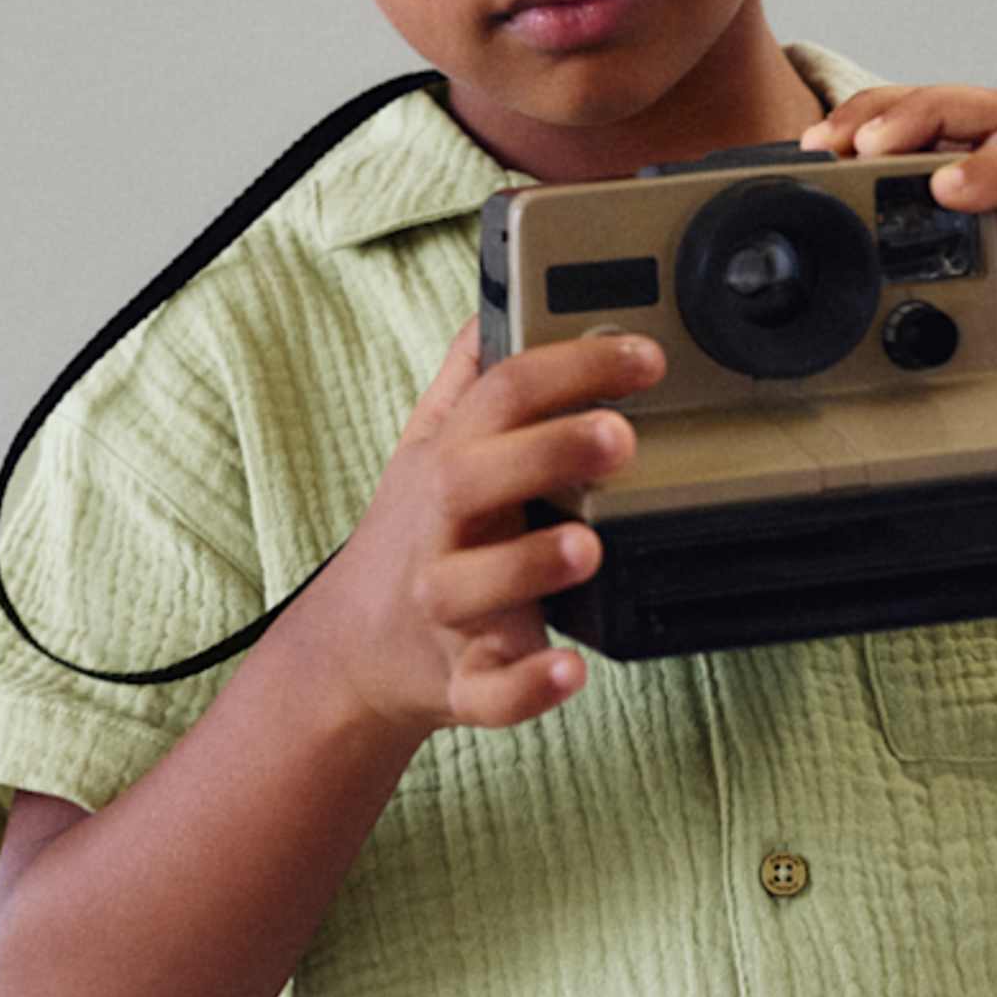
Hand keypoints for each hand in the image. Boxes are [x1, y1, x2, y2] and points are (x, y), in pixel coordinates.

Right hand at [309, 318, 666, 742]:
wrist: (351, 656)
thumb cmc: (412, 539)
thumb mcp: (427, 450)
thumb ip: (467, 381)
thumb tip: (495, 306)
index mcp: (447, 463)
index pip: (502, 393)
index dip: (572, 367)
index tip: (645, 356)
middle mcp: (441, 530)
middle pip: (476, 477)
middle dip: (546, 452)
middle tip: (621, 437)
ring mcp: (445, 608)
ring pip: (471, 585)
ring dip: (529, 564)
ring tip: (588, 547)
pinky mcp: (459, 681)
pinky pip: (488, 690)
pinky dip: (526, 686)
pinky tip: (569, 671)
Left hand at [799, 84, 996, 511]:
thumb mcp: (908, 346)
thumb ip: (863, 322)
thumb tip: (778, 339)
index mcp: (946, 217)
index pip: (905, 131)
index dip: (852, 124)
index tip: (797, 153)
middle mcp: (987, 205)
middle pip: (944, 105)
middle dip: (878, 106)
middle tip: (826, 141)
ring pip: (993, 116)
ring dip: (928, 114)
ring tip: (877, 146)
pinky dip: (988, 174)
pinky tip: (946, 188)